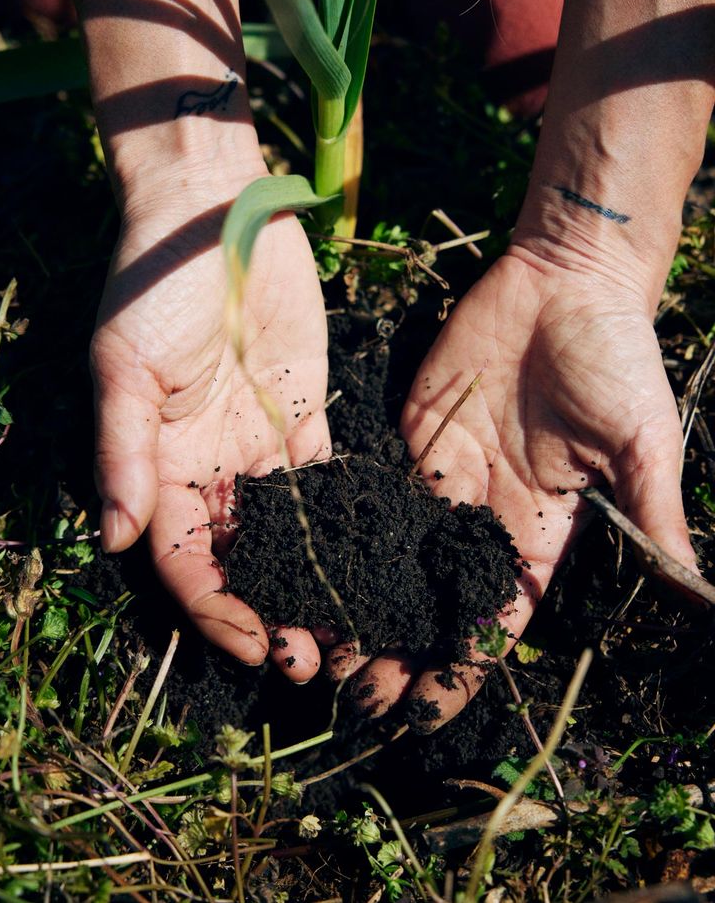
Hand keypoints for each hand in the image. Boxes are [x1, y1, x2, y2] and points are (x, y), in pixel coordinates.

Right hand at [90, 163, 331, 679]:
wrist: (213, 214)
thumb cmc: (154, 286)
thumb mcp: (127, 369)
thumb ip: (125, 453)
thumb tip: (114, 538)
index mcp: (160, 465)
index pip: (184, 557)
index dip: (215, 607)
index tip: (254, 644)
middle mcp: (209, 466)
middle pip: (240, 557)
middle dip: (270, 611)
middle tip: (313, 660)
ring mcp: (258, 444)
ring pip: (289, 531)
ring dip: (313, 580)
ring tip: (351, 628)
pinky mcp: (306, 415)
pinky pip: (327, 479)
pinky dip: (348, 519)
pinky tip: (378, 558)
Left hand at [331, 246, 698, 725]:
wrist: (566, 279)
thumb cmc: (616, 357)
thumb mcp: (643, 442)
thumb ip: (653, 515)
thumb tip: (698, 591)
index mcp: (541, 527)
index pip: (499, 613)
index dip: (466, 663)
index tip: (430, 711)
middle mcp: (486, 510)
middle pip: (435, 595)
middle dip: (400, 646)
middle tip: (355, 696)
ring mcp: (445, 472)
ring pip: (396, 553)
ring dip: (364, 603)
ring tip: (324, 652)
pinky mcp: (412, 432)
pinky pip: (376, 488)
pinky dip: (346, 531)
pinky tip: (314, 568)